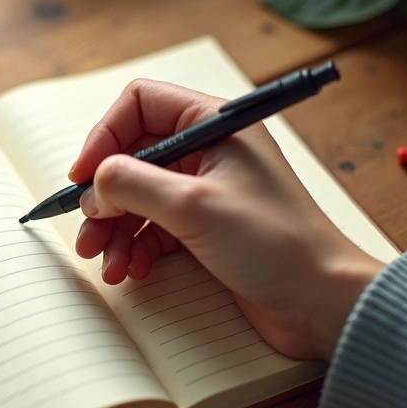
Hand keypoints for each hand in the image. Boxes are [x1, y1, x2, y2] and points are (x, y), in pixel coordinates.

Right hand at [69, 79, 384, 360]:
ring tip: (106, 262)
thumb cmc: (277, 245)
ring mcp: (207, 191)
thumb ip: (133, 184)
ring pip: (138, 196)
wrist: (322, 302)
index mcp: (215, 125)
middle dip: (105, 196)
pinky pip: (154, 228)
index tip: (84, 177)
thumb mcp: (194, 206)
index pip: (141, 105)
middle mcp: (210, 151)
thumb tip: (93, 184)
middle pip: (132, 155)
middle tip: (89, 231)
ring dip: (115, 228)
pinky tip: (131, 271)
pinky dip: (135, 248)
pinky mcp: (206, 229)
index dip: (105, 136)